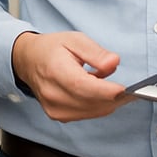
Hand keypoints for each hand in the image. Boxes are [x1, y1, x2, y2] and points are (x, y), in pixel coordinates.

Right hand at [11, 31, 132, 121]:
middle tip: (128, 88)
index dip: (106, 90)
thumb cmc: (51, 49)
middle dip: (113, 97)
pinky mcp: (59, 116)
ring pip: (92, 112)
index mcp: (55, 71)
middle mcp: (53, 94)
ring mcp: (55, 108)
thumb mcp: (74, 39)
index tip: (125, 90)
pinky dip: (97, 105)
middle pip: (91, 103)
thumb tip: (113, 63)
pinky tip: (94, 92)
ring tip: (106, 84)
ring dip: (106, 102)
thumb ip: (96, 52)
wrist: (28, 60)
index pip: (83, 86)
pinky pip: (87, 114)